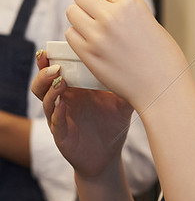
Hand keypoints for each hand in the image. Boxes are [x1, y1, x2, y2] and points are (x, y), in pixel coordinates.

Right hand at [31, 50, 132, 177]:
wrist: (109, 154)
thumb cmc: (112, 122)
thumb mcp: (123, 99)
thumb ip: (129, 82)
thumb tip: (144, 62)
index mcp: (76, 87)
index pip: (58, 68)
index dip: (51, 58)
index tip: (52, 46)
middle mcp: (65, 99)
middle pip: (44, 82)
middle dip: (44, 70)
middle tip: (55, 64)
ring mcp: (61, 117)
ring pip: (45, 100)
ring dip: (49, 89)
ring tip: (60, 80)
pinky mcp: (62, 136)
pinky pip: (55, 122)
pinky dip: (57, 112)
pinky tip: (62, 104)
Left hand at [65, 0, 188, 111]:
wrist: (162, 86)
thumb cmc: (163, 57)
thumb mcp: (151, 23)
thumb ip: (128, 13)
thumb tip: (107, 9)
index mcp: (132, 4)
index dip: (112, 4)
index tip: (120, 17)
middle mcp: (112, 16)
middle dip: (88, 4)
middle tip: (97, 18)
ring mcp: (97, 35)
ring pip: (72, 13)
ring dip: (80, 20)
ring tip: (94, 31)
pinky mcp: (88, 54)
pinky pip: (70, 34)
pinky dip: (78, 37)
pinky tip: (91, 45)